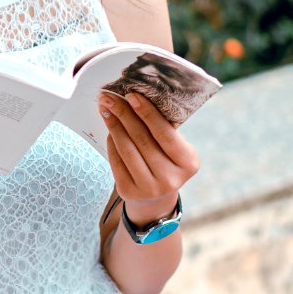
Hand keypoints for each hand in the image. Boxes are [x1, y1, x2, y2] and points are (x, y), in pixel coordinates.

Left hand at [99, 90, 198, 222]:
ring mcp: (149, 188)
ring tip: (105, 109)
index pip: (164, 133)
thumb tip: (135, 97)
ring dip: (113, 125)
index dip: (147, 113)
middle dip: (124, 114)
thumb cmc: (165, 161)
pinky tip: (108, 128)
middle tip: (109, 96)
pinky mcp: (129, 192)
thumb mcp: (174, 148)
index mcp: (188, 162)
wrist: (155, 199)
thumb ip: (161, 128)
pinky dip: (111, 141)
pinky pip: (116, 160)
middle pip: (142, 139)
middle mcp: (171, 179)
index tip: (131, 94)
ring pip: (127, 149)